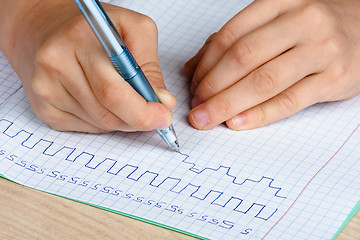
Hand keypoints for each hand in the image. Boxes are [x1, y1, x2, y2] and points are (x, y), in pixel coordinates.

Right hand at [0, 0, 175, 132]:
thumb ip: (149, 63)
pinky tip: (103, 101)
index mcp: (79, 41)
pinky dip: (104, 120)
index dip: (143, 111)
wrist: (41, 28)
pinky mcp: (44, 108)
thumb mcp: (131, 28)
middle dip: (138, 119)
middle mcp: (56, 66)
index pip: (113, 91)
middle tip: (156, 117)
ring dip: (122, 119)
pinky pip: (86, 127)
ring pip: (100, 123)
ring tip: (127, 99)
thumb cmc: (89, 27)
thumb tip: (162, 101)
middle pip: (107, 113)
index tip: (164, 116)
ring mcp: (46, 90)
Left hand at [185, 0, 359, 129]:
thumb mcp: (274, 23)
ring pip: (264, 81)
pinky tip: (237, 122)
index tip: (193, 86)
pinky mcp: (335, 79)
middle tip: (196, 108)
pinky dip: (259, 115)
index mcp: (279, 3)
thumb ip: (234, 41)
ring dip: (228, 103)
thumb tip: (193, 68)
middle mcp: (302, 22)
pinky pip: (290, 101)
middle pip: (244, 58)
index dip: (205, 65)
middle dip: (212, 87)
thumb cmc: (312, 29)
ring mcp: (321, 50)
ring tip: (208, 118)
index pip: (230, 36)